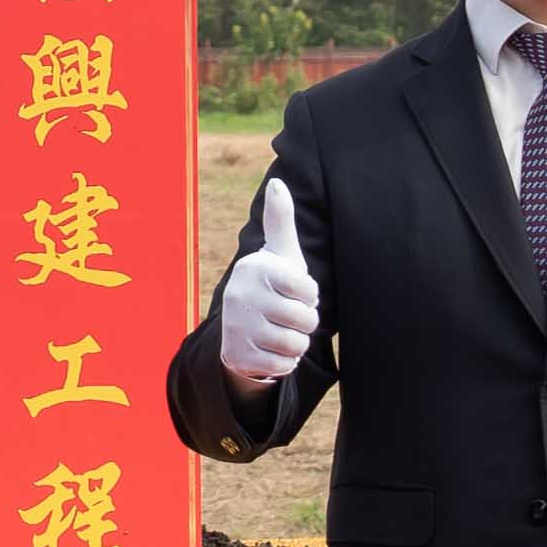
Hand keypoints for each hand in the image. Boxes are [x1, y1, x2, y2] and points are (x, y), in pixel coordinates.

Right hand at [210, 175, 319, 384]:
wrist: (239, 327)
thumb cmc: (271, 284)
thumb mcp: (279, 254)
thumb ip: (281, 220)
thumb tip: (278, 182)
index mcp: (255, 268)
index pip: (306, 288)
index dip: (309, 294)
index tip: (297, 291)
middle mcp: (241, 295)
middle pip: (305, 318)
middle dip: (306, 321)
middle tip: (290, 314)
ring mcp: (237, 327)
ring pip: (295, 344)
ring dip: (296, 342)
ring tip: (282, 331)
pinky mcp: (237, 356)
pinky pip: (283, 365)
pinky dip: (285, 360)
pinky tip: (271, 348)